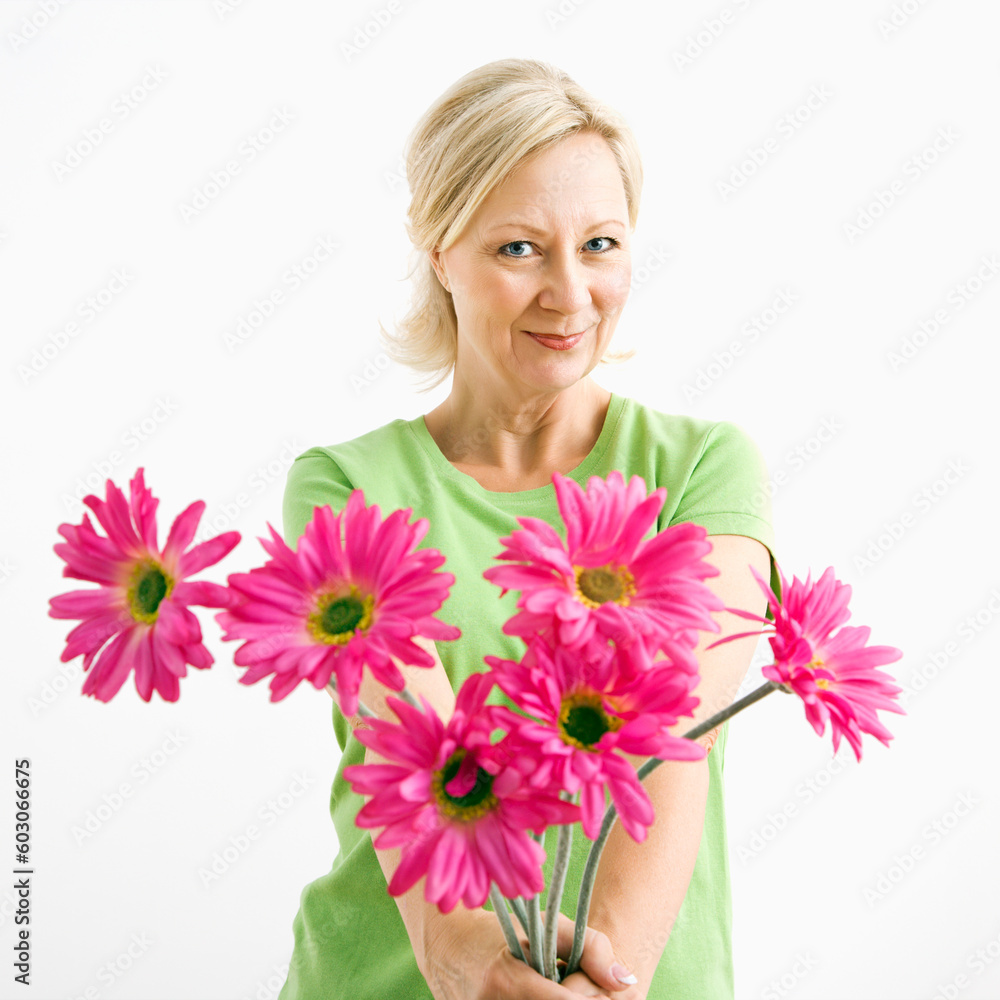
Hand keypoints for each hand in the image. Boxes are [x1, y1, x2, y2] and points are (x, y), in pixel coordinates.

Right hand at [420, 906, 635, 998]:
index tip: (599, 988)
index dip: (592, 998)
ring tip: (558, 990)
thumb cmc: (500, 934)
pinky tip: (546, 997)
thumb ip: (589, 945)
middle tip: (576, 986)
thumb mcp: (543, 926)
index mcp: (507, 982)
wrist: (446, 950)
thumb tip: (625, 981)